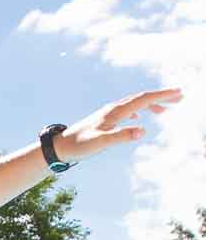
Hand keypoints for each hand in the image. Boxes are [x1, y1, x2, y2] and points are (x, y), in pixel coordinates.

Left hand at [57, 87, 183, 162]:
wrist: (59, 146)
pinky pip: (125, 110)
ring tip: (165, 110)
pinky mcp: (103, 120)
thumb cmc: (79, 145)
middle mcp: (112, 109)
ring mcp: (107, 113)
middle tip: (179, 97)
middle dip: (161, 97)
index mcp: (115, 112)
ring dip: (151, 104)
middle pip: (141, 98)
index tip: (179, 93)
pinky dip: (137, 110)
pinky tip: (138, 117)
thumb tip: (142, 131)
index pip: (144, 99)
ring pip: (134, 103)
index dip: (162, 96)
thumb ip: (121, 136)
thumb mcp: (101, 142)